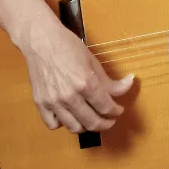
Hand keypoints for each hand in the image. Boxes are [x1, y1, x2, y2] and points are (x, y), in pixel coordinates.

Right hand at [20, 20, 134, 132]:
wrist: (40, 41)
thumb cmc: (67, 46)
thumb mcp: (93, 61)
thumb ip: (109, 80)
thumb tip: (128, 84)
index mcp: (85, 83)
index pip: (106, 106)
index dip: (116, 111)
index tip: (118, 110)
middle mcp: (69, 96)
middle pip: (92, 122)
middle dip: (105, 124)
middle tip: (109, 120)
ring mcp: (53, 101)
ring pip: (74, 127)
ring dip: (86, 126)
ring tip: (91, 120)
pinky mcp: (40, 103)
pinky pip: (53, 124)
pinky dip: (63, 123)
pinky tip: (69, 116)